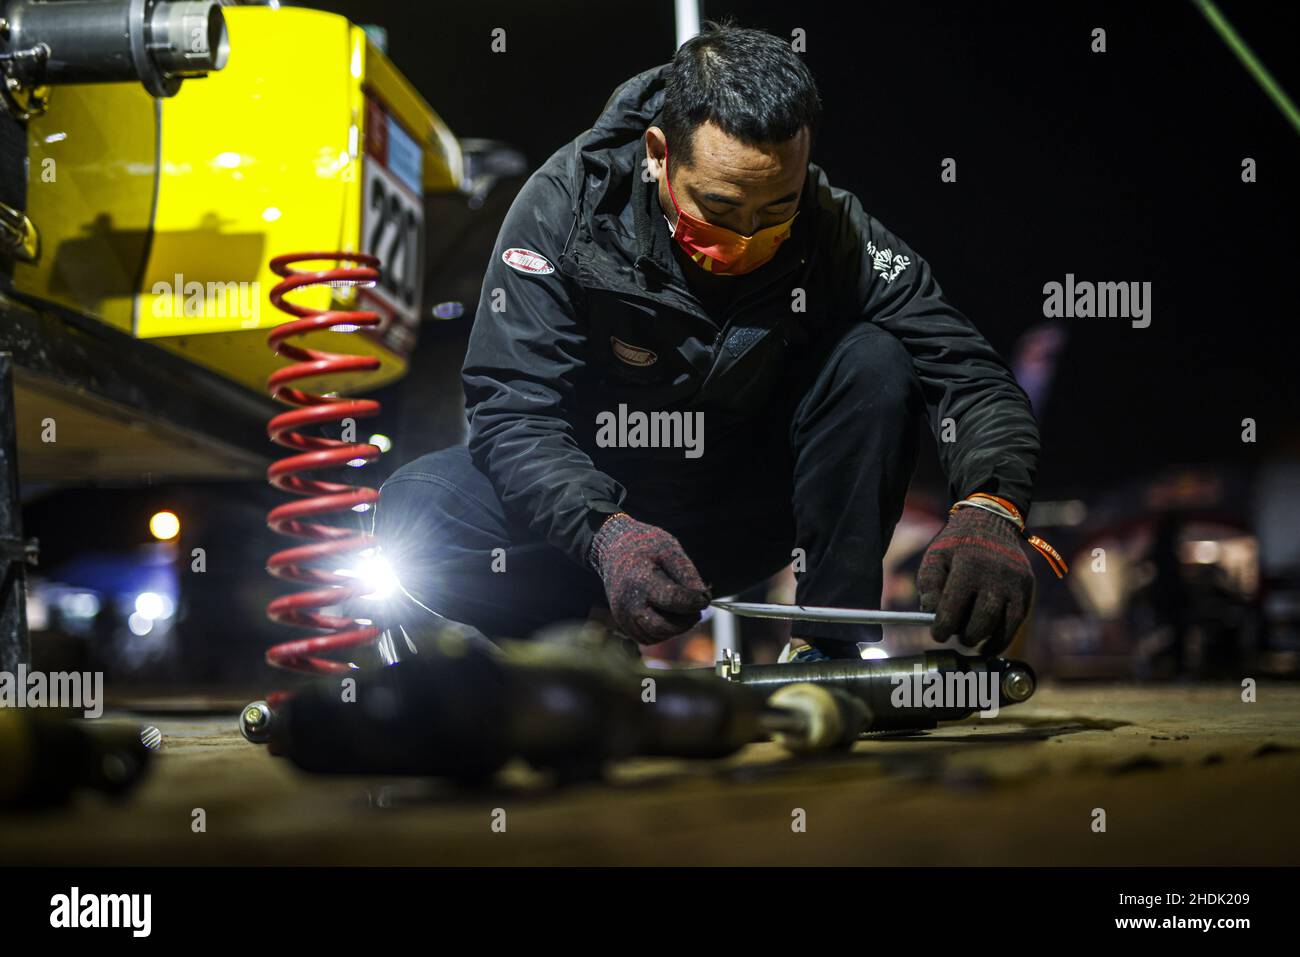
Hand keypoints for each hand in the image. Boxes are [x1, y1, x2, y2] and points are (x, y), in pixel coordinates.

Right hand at [588, 513, 711, 643]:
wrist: (615, 548)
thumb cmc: (646, 547)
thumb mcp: (670, 550)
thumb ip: (687, 574)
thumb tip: (704, 599)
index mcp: (640, 580)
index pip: (672, 599)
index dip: (693, 602)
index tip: (705, 598)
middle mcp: (628, 602)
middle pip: (663, 626)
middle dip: (686, 622)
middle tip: (697, 610)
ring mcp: (623, 615)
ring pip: (656, 636)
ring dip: (676, 628)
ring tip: (683, 611)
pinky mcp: (622, 622)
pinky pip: (648, 637)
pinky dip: (663, 632)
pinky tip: (669, 616)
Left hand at [917, 505, 1033, 655]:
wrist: (991, 523)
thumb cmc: (957, 546)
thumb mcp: (935, 557)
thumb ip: (929, 585)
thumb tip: (931, 613)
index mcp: (968, 565)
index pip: (954, 604)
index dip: (943, 626)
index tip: (937, 634)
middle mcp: (995, 574)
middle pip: (982, 618)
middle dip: (966, 635)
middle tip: (955, 637)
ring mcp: (1015, 582)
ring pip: (1003, 623)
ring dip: (985, 639)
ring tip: (970, 641)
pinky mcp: (1027, 588)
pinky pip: (1017, 620)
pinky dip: (1003, 637)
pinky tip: (989, 645)